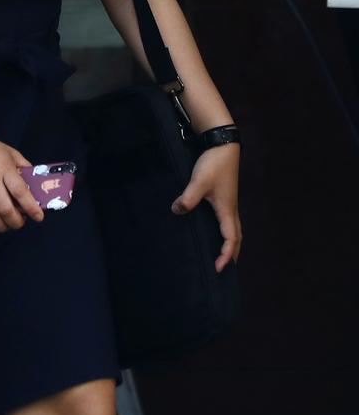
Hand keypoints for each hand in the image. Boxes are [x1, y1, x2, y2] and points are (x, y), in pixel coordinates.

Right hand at [0, 126, 44, 231]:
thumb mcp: (10, 152)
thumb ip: (23, 166)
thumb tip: (36, 184)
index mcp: (5, 168)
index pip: (20, 191)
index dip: (31, 207)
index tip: (39, 217)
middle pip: (6, 209)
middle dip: (16, 222)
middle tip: (20, 223)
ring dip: (2, 226)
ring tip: (6, 225)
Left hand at [171, 143, 241, 272]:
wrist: (223, 145)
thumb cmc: (214, 164)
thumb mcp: (199, 181)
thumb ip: (188, 197)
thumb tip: (177, 211)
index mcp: (227, 210)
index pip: (231, 239)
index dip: (226, 255)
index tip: (219, 268)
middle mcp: (231, 209)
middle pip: (237, 238)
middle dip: (232, 254)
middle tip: (224, 268)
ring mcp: (229, 203)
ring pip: (234, 229)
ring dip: (231, 243)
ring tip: (223, 254)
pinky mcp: (225, 196)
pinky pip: (228, 220)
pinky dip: (226, 231)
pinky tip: (215, 229)